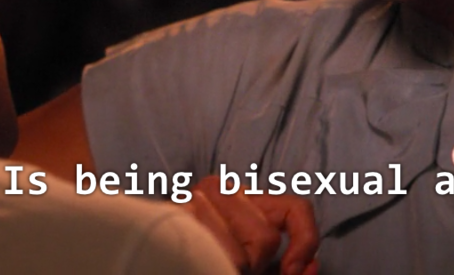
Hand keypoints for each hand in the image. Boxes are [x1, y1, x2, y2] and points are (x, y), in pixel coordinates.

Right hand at [183, 175, 319, 274]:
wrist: (140, 255)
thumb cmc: (198, 259)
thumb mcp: (250, 265)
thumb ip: (282, 270)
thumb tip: (313, 267)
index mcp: (242, 195)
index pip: (295, 209)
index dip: (305, 242)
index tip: (295, 271)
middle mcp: (219, 187)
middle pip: (267, 238)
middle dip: (255, 267)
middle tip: (225, 265)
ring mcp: (196, 200)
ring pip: (245, 253)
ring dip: (231, 269)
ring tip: (202, 262)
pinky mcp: (178, 216)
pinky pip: (221, 258)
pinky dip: (214, 266)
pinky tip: (192, 261)